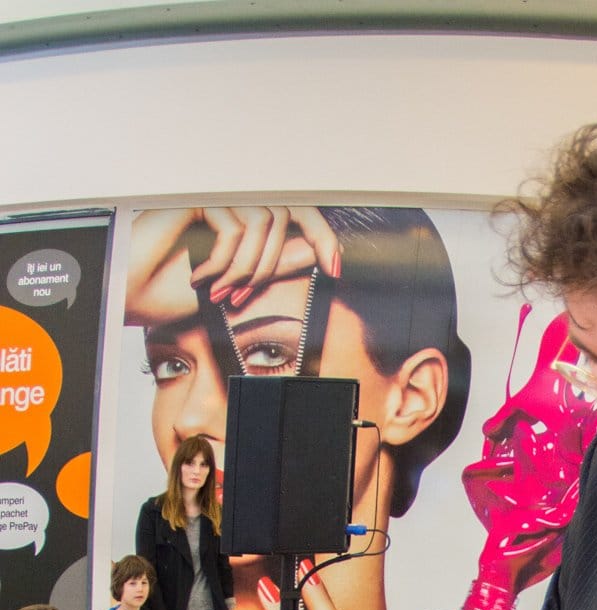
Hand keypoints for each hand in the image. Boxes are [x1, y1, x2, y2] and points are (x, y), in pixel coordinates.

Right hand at [124, 206, 340, 325]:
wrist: (127, 293)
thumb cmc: (168, 287)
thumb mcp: (238, 278)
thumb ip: (276, 261)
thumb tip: (315, 253)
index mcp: (241, 212)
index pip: (295, 209)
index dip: (321, 234)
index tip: (336, 267)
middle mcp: (230, 196)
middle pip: (286, 213)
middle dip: (275, 265)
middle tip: (246, 298)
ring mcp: (214, 192)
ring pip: (265, 225)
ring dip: (247, 271)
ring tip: (220, 292)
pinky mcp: (197, 194)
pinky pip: (238, 227)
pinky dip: (225, 262)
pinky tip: (201, 276)